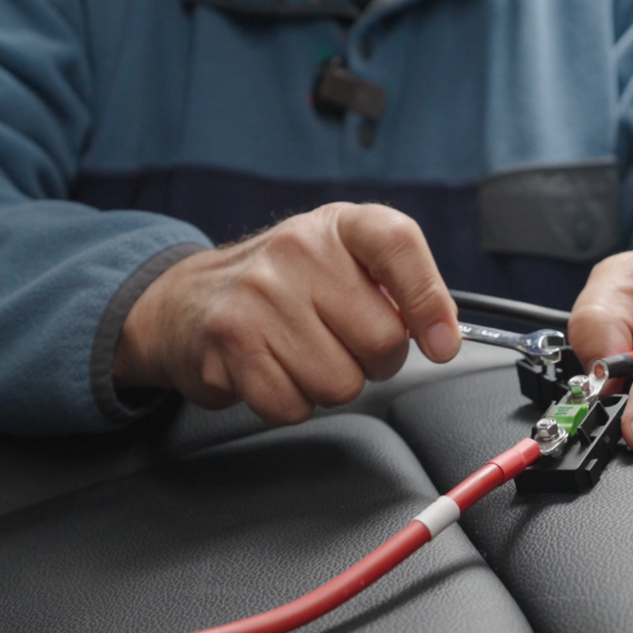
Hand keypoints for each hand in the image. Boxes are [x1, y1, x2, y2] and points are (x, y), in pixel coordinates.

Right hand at [113, 203, 460, 424]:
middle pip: (381, 340)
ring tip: (302, 355)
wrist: (189, 302)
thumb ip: (397, 289)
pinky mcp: (232, 344)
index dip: (429, 301)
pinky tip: (275, 371)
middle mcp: (298, 250)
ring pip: (341, 384)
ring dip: (330, 386)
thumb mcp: (342, 263)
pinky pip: (295, 406)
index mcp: (338, 226)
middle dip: (374, 361)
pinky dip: (292, 404)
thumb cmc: (284, 289)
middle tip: (343, 344)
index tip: (441, 344)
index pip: (398, 244)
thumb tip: (442, 333)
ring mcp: (260, 295)